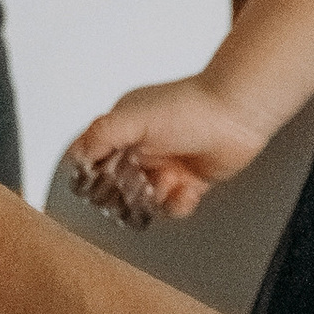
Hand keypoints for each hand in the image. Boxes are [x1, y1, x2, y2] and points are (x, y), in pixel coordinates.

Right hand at [68, 76, 267, 222]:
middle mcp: (142, 149)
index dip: (93, 175)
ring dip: (154, 199)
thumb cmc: (190, 106)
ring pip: (143, 202)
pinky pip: (172, 207)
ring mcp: (165, 166)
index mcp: (124, 129)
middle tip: (141, 182)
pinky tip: (187, 187)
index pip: (92, 159)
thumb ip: (101, 134)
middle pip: (116, 188)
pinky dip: (178, 203)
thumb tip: (76, 157)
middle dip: (126, 192)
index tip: (101, 183)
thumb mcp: (134, 117)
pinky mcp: (188, 182)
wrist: (238, 113)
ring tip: (168, 182)